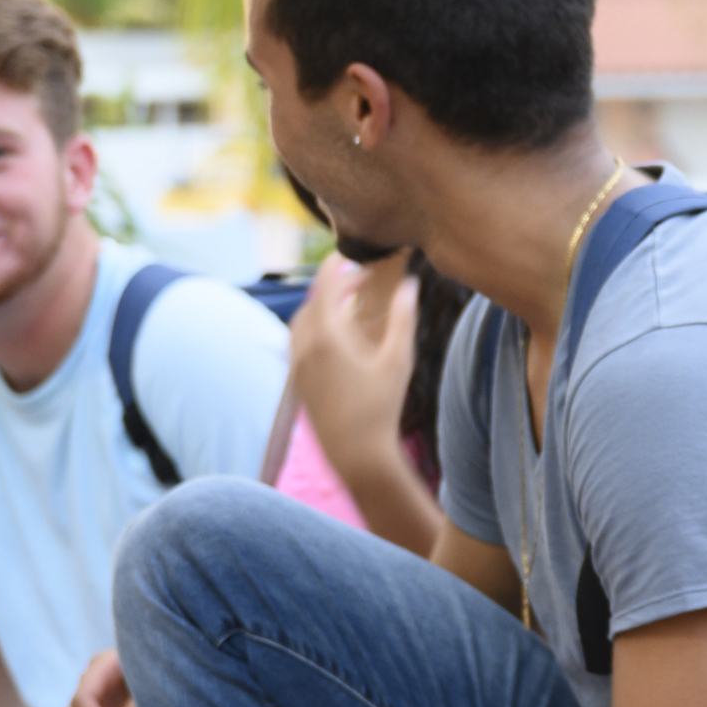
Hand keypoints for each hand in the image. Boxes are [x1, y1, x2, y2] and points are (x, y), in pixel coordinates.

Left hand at [289, 254, 419, 453]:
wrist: (356, 454)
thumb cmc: (381, 407)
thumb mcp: (398, 360)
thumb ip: (403, 318)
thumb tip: (410, 285)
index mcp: (327, 335)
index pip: (325, 285)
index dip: (335, 264)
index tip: (347, 253)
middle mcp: (305, 346)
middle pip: (312, 301)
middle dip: (333, 286)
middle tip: (358, 280)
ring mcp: (297, 364)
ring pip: (302, 321)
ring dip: (321, 307)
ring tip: (346, 305)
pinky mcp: (297, 380)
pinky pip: (299, 341)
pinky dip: (313, 327)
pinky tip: (335, 336)